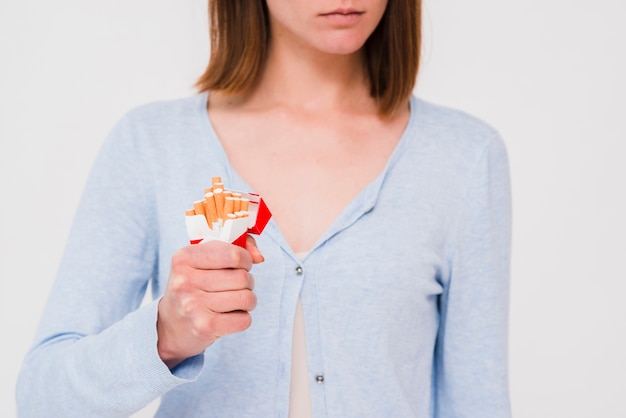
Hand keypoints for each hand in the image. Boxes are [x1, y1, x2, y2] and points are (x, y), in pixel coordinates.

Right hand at [157, 235, 263, 368]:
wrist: (172, 325)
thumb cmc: (194, 285)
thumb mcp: (204, 259)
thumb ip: (236, 247)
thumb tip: (259, 257)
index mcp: (184, 258)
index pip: (233, 254)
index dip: (245, 260)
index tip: (241, 265)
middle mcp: (185, 281)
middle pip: (242, 277)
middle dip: (247, 282)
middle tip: (237, 286)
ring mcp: (193, 306)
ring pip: (246, 298)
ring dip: (248, 300)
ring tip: (236, 301)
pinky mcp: (204, 327)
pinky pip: (244, 320)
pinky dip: (243, 318)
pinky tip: (230, 315)